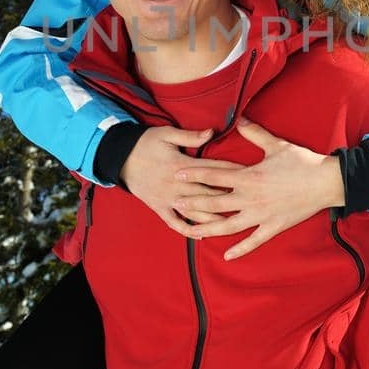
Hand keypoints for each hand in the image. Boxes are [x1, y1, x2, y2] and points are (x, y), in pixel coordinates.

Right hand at [121, 126, 238, 234]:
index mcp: (181, 166)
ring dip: (213, 219)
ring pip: (194, 213)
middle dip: (228, 198)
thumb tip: (211, 133)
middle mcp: (176, 186)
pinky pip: (174, 223)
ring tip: (232, 224)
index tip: (249, 175)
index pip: (212, 170)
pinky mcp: (158, 207)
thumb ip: (190, 137)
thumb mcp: (167, 134)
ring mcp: (167, 199)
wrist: (119, 157)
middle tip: (249, 202)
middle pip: (207, 194)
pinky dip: (188, 231)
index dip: (232, 172)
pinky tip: (202, 235)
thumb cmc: (145, 143)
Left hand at [169, 118, 344, 259]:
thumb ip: (254, 133)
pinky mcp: (273, 227)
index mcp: (249, 177)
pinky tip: (227, 255)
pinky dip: (240, 249)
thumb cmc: (301, 162)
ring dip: (208, 228)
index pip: (215, 176)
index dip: (194, 174)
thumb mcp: (276, 144)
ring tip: (191, 230)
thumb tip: (240, 120)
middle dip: (193, 203)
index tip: (177, 174)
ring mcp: (261, 215)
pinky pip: (253, 241)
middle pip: (215, 203)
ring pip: (228, 226)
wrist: (326, 182)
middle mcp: (251, 198)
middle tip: (176, 203)